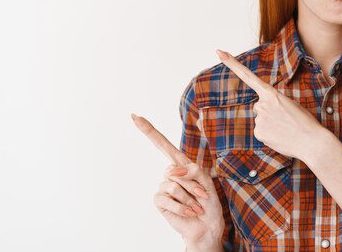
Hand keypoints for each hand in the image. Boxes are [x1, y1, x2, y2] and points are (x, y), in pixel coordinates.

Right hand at [131, 114, 224, 248]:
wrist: (206, 225)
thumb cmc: (207, 202)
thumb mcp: (206, 180)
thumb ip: (192, 170)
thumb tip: (171, 171)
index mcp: (181, 164)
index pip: (162, 144)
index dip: (149, 130)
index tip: (134, 116)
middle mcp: (170, 173)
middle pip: (177, 170)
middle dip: (194, 185)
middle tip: (202, 196)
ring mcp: (163, 186)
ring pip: (175, 185)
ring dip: (190, 197)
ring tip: (196, 205)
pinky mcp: (159, 201)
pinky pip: (168, 199)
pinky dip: (182, 207)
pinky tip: (189, 212)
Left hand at [216, 49, 326, 160]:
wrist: (311, 141)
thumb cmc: (304, 122)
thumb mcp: (290, 104)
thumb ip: (273, 103)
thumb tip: (261, 115)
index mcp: (271, 93)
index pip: (247, 76)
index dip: (232, 64)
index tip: (219, 52)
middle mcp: (261, 104)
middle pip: (259, 106)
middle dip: (270, 112)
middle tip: (286, 119)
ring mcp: (258, 119)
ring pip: (261, 119)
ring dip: (271, 124)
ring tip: (286, 128)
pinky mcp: (258, 133)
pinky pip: (261, 131)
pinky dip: (270, 134)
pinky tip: (280, 136)